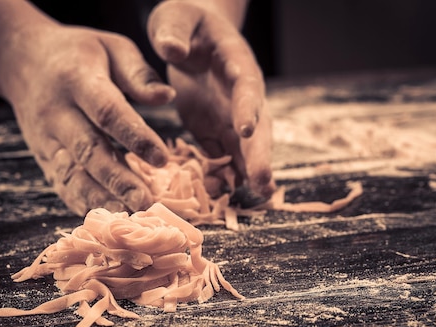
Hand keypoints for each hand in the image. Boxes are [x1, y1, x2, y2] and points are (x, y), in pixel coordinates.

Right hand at [4, 23, 174, 214]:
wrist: (23, 61)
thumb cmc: (79, 54)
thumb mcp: (112, 47)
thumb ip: (139, 74)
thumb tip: (167, 97)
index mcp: (78, 81)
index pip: (108, 112)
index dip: (135, 137)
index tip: (163, 158)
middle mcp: (57, 114)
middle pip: (88, 151)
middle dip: (118, 180)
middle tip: (147, 202)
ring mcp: (46, 140)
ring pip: (72, 175)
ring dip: (101, 199)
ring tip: (129, 217)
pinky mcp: (44, 158)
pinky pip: (63, 186)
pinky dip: (84, 204)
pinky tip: (107, 219)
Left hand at [147, 0, 275, 202]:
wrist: (191, 35)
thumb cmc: (185, 23)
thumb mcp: (176, 17)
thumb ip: (173, 30)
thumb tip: (171, 49)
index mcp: (235, 62)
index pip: (245, 86)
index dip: (247, 107)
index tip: (246, 129)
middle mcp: (239, 93)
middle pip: (257, 125)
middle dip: (261, 154)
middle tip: (264, 182)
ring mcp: (228, 114)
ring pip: (244, 147)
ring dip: (250, 172)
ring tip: (258, 198)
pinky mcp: (213, 128)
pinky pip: (220, 153)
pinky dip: (223, 174)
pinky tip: (223, 196)